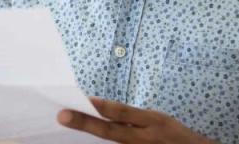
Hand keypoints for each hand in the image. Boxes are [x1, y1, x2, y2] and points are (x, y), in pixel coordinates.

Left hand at [58, 97, 216, 143]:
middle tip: (62, 116)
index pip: (122, 112)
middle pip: (110, 131)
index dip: (100, 106)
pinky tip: (88, 143)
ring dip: (90, 140)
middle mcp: (146, 139)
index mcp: (154, 121)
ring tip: (71, 127)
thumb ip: (133, 118)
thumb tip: (100, 110)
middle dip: (85, 123)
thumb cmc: (176, 137)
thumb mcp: (159, 120)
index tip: (80, 99)